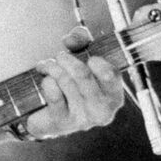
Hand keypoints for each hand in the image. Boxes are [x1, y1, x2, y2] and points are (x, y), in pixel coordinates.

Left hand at [20, 24, 124, 138]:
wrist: (48, 115)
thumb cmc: (71, 85)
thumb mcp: (80, 58)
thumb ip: (81, 41)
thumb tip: (72, 38)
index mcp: (113, 96)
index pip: (112, 75)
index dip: (98, 63)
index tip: (90, 58)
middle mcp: (102, 111)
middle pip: (83, 74)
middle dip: (67, 59)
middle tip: (60, 56)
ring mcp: (82, 119)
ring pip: (65, 81)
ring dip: (53, 68)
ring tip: (48, 66)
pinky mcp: (62, 122)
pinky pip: (53, 93)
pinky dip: (47, 82)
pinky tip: (46, 81)